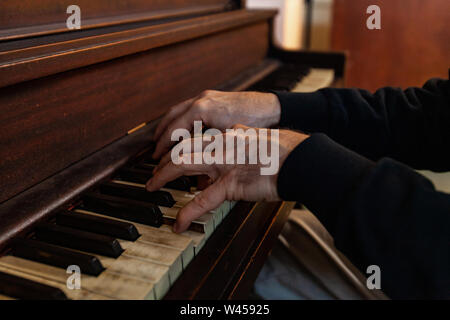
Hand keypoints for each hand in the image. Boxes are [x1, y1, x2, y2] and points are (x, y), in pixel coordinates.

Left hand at [147, 124, 308, 232]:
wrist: (300, 159)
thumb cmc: (283, 152)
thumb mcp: (255, 143)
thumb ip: (236, 148)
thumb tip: (225, 157)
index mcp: (227, 135)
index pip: (194, 138)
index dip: (177, 147)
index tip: (169, 155)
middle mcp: (221, 145)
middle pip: (182, 148)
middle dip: (163, 160)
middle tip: (153, 171)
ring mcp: (224, 163)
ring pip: (183, 164)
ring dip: (163, 176)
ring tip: (152, 186)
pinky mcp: (231, 184)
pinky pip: (202, 200)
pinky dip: (187, 213)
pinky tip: (178, 224)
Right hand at [152, 90, 280, 158]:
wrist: (272, 108)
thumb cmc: (253, 123)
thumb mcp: (229, 143)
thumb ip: (211, 160)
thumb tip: (200, 183)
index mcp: (201, 109)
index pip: (174, 129)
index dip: (163, 145)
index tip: (157, 157)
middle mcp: (201, 100)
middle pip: (171, 116)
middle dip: (161, 133)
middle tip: (155, 149)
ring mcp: (208, 96)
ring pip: (180, 110)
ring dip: (170, 125)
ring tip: (164, 139)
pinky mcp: (215, 97)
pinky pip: (191, 107)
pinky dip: (184, 119)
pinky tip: (185, 130)